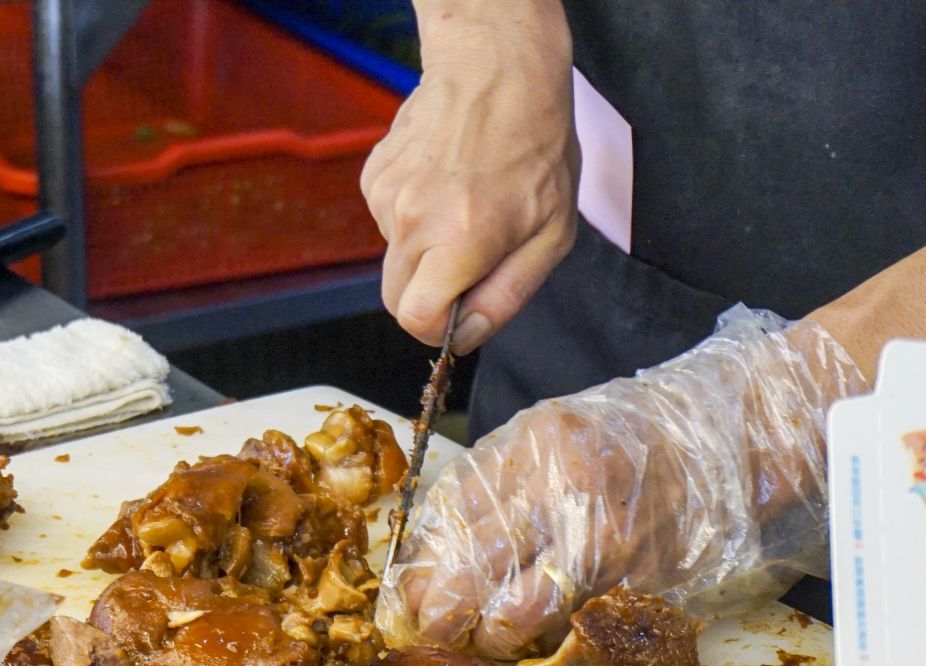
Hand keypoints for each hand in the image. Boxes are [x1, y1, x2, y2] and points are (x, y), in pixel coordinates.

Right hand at [361, 0, 577, 354]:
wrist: (497, 69)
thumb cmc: (536, 145)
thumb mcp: (552, 233)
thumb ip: (507, 295)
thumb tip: (466, 336)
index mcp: (460, 241)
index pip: (415, 320)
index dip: (437, 328)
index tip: (458, 314)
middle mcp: (413, 221)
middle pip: (396, 298)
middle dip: (429, 296)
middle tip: (470, 263)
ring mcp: (386, 197)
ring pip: (393, 258)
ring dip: (423, 251)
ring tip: (463, 206)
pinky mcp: (374, 177)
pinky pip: (386, 222)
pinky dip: (412, 216)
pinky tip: (444, 183)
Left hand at [377, 308, 870, 658]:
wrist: (731, 439)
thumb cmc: (632, 435)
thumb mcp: (548, 435)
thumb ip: (492, 486)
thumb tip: (431, 554)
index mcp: (535, 445)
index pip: (452, 519)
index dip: (421, 569)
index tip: (405, 597)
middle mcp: (567, 491)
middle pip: (475, 571)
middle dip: (441, 614)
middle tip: (429, 630)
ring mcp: (609, 541)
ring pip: (520, 613)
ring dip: (492, 636)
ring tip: (485, 636)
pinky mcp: (641, 581)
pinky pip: (574, 624)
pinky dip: (548, 637)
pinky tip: (538, 635)